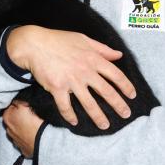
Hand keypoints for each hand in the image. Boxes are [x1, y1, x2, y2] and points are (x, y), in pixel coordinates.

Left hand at [3, 100, 43, 157]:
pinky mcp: (23, 149)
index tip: (26, 107)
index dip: (18, 106)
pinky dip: (27, 139)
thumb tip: (16, 101)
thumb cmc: (34, 122)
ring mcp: (15, 141)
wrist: (43, 141)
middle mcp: (8, 130)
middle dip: (19, 118)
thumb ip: (17, 102)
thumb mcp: (24, 105)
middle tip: (31, 116)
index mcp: (7, 117)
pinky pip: (24, 142)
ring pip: (18, 131)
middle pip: (13, 120)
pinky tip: (34, 136)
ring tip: (33, 127)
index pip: (10, 108)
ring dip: (23, 129)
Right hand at [6, 26, 135, 128]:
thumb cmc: (57, 39)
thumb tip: (118, 55)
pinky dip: (70, 116)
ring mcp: (71, 81)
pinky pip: (65, 106)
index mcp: (93, 58)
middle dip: (118, 105)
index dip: (126, 86)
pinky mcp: (57, 88)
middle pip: (106, 92)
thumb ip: (102, 48)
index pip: (115, 75)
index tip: (132, 96)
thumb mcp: (82, 39)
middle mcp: (85, 71)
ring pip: (89, 103)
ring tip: (104, 125)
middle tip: (126, 115)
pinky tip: (74, 122)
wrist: (33, 44)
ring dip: (98, 116)